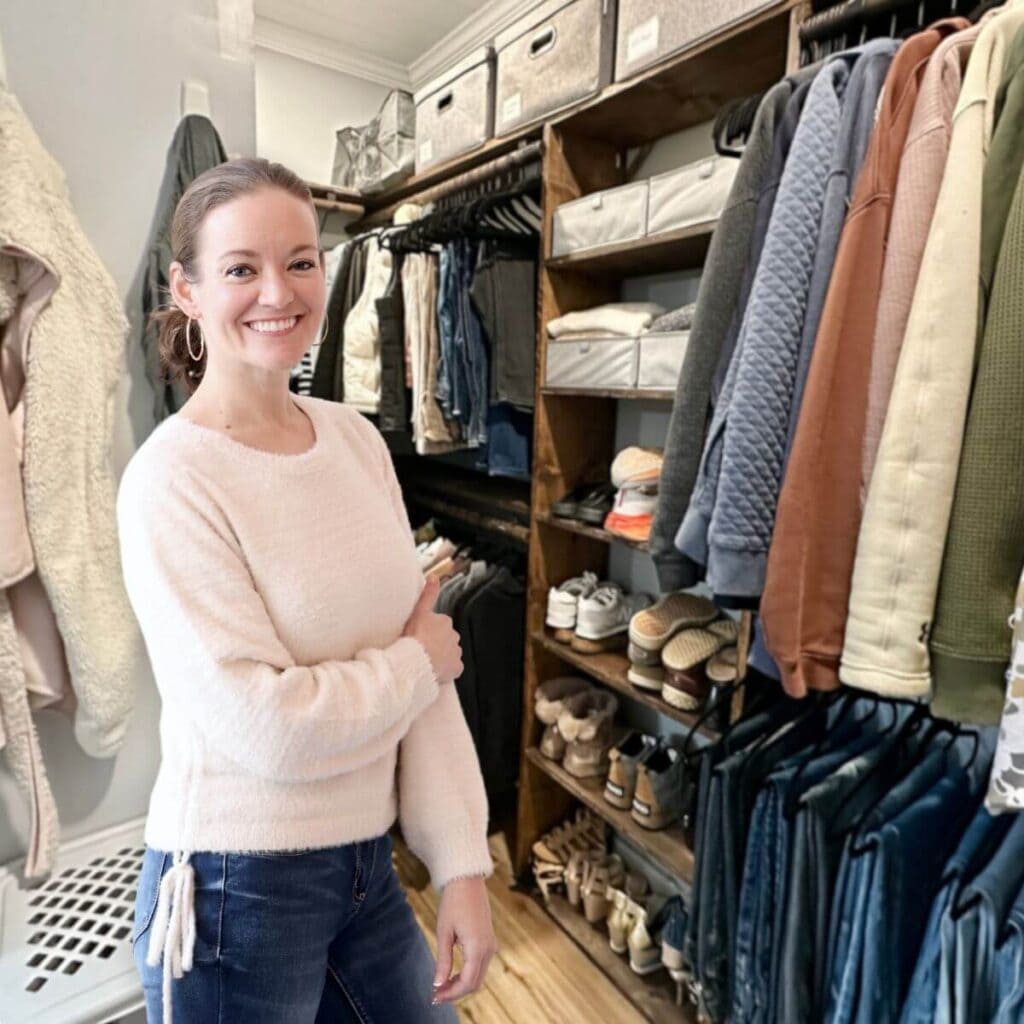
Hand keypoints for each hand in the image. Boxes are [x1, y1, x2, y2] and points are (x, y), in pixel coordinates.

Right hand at [403, 576, 462, 682]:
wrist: (416, 660)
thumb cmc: (414, 637)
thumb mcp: (419, 611)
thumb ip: (428, 594)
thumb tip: (433, 577)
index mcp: (445, 622)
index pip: (439, 626)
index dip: (429, 632)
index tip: (420, 637)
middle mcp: (454, 636)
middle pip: (446, 640)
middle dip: (437, 644)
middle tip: (422, 649)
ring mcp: (456, 653)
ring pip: (449, 654)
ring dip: (441, 657)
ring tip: (426, 660)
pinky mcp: (456, 668)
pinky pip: (452, 669)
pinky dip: (446, 670)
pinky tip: (435, 670)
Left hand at [432, 876, 496, 1004]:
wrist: (466, 880)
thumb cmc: (453, 903)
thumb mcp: (444, 932)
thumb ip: (443, 961)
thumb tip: (438, 985)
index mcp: (477, 947)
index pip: (467, 982)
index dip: (451, 994)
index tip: (435, 997)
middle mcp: (488, 948)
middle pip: (475, 983)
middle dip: (456, 992)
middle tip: (436, 996)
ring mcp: (491, 944)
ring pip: (478, 976)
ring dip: (461, 984)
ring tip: (441, 987)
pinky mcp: (489, 941)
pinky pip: (480, 965)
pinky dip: (467, 974)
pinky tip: (452, 974)